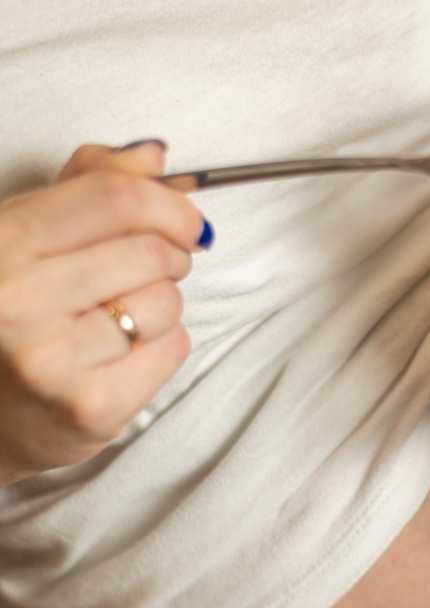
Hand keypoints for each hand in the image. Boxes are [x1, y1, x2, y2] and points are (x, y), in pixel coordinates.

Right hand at [0, 140, 211, 484]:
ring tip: (124, 317)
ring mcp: (51, 360)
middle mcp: (15, 299)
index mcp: (0, 243)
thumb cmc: (13, 313)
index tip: (188, 221)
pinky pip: (172, 350)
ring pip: (166, 304)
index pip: (115, 200)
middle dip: (174, 256)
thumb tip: (153, 156)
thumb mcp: (28, 235)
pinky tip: (125, 353)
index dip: (171, 205)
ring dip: (164, 305)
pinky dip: (164, 346)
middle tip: (157, 268)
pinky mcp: (90, 408)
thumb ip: (88, 187)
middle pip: (152, 252)